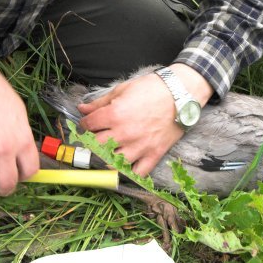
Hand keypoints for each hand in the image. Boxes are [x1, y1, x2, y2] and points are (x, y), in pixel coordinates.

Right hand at [0, 61, 39, 194]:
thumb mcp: (18, 111)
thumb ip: (21, 135)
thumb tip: (22, 154)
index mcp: (21, 138)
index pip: (30, 170)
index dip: (25, 176)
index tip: (20, 176)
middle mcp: (2, 149)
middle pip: (8, 183)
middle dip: (5, 188)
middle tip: (2, 188)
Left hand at [78, 64, 212, 175]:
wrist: (180, 94)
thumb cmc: (152, 88)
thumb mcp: (122, 89)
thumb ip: (100, 102)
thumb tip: (82, 109)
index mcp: (114, 114)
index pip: (88, 125)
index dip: (84, 124)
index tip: (88, 124)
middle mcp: (124, 133)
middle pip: (96, 146)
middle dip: (92, 141)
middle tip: (96, 137)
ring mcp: (139, 146)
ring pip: (112, 162)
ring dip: (107, 158)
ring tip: (109, 151)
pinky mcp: (153, 154)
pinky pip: (138, 173)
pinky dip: (130, 172)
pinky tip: (126, 165)